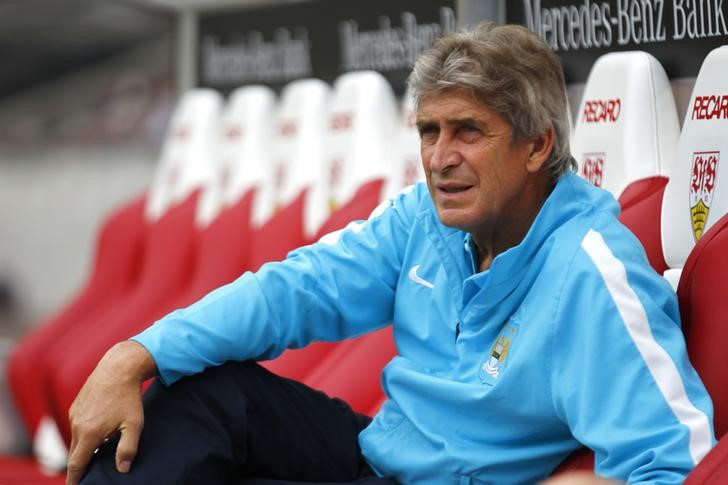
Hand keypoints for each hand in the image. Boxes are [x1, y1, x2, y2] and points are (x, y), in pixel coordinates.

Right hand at [66, 340, 156, 484]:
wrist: (118, 367)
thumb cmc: (128, 396)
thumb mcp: (134, 424)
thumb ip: (128, 449)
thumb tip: (122, 469)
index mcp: (89, 433)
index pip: (76, 464)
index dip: (75, 479)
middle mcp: (77, 424)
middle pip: (75, 454)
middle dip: (79, 466)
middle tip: (86, 476)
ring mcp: (74, 414)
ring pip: (76, 439)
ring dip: (83, 449)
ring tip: (94, 457)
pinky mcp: (76, 405)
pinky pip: (77, 426)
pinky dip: (84, 435)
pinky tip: (97, 435)